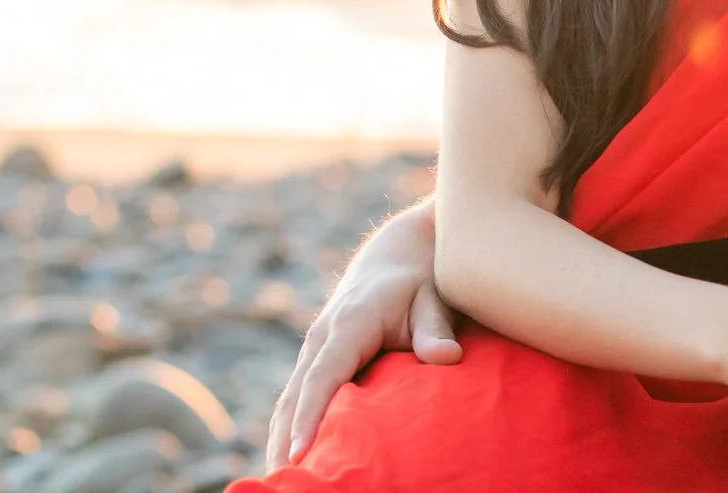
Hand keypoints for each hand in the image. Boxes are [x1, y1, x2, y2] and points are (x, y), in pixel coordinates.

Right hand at [265, 203, 463, 471]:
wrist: (396, 257)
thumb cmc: (420, 281)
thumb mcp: (433, 299)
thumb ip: (436, 330)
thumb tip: (447, 358)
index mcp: (348, 324)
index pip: (322, 376)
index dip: (310, 416)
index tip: (300, 454)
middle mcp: (322, 338)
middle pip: (295, 397)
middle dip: (284, 441)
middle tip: (283, 482)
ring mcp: (314, 350)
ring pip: (288, 402)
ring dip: (279, 440)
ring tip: (279, 482)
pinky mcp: (316, 360)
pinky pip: (295, 399)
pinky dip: (287, 429)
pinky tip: (289, 461)